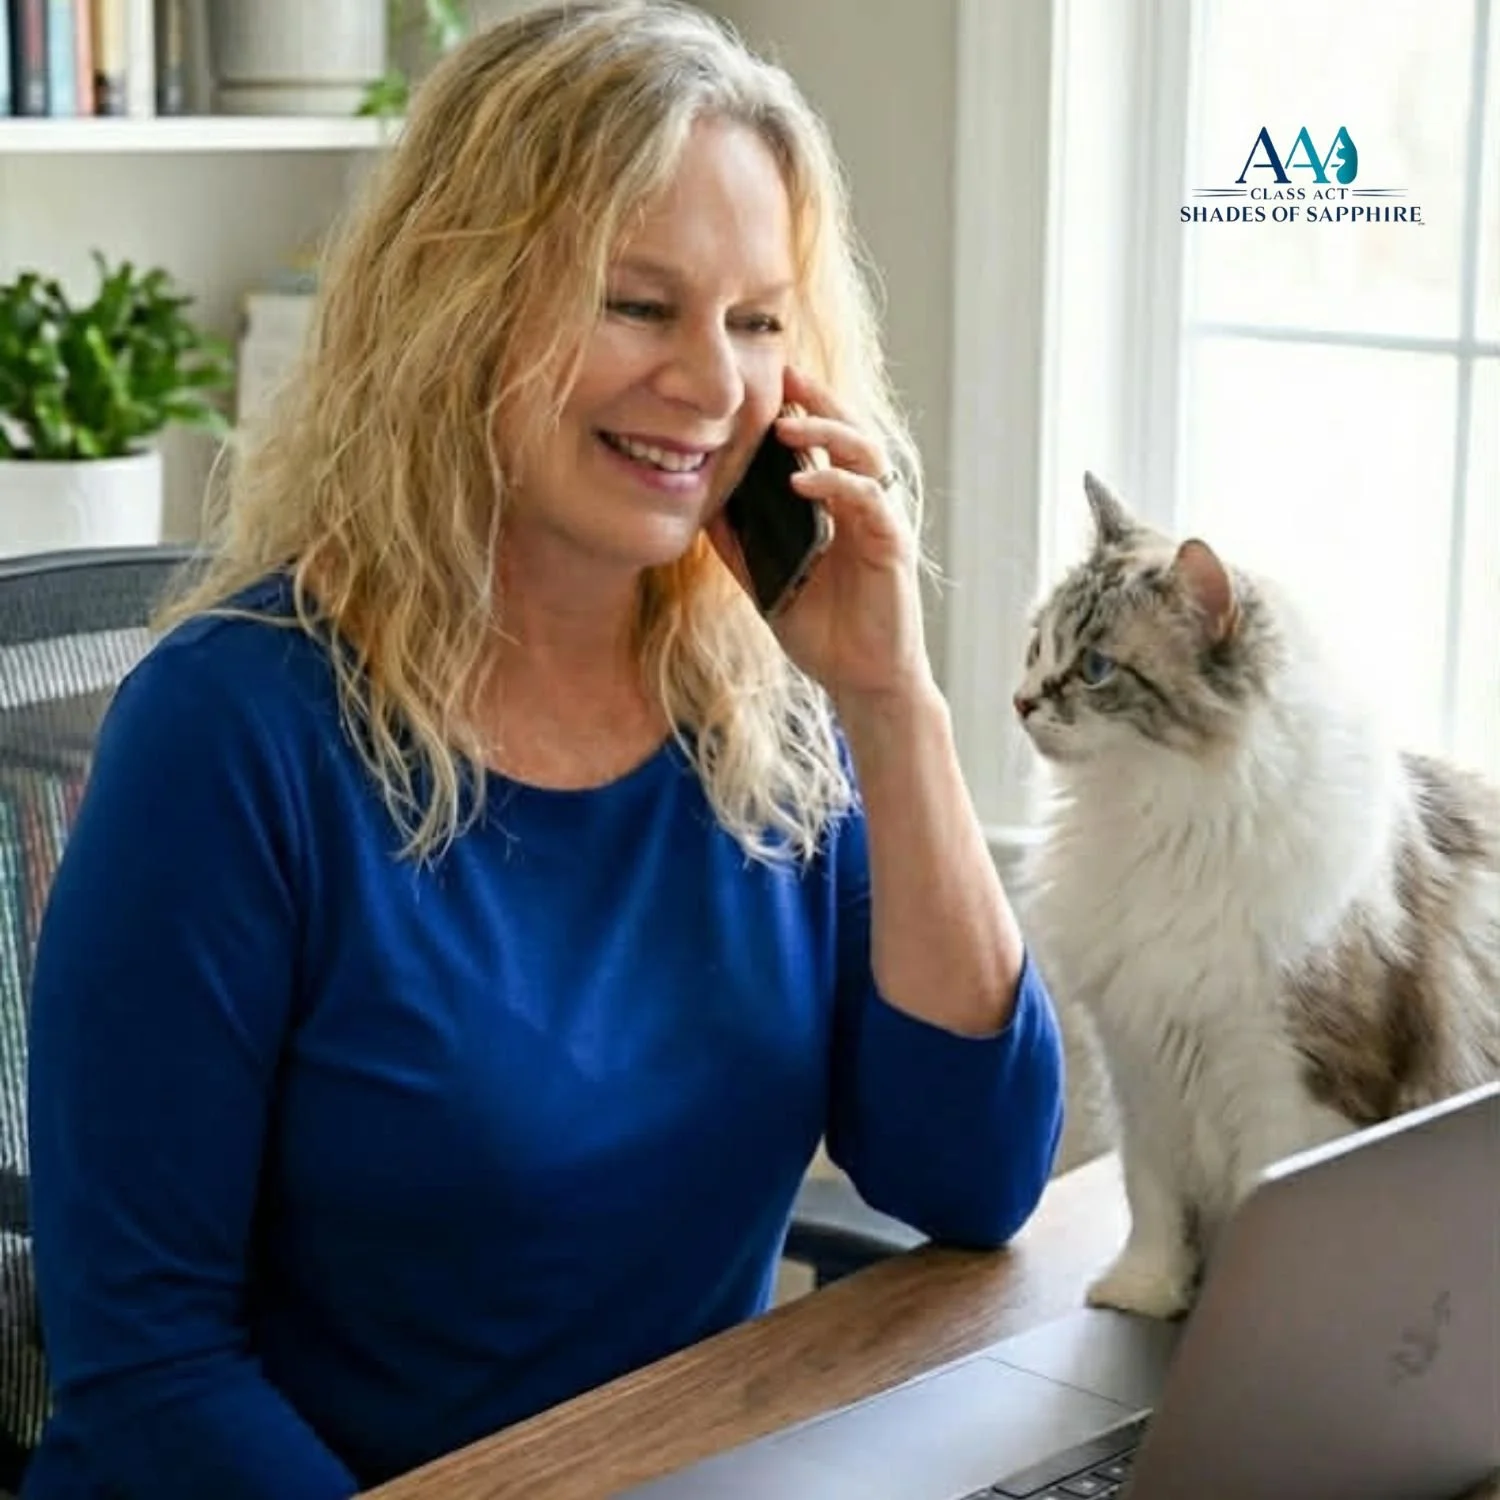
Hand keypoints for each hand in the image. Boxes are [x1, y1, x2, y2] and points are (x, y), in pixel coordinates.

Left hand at [707, 367, 931, 710]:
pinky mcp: (892, 545)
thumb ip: (740, 544)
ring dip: (827, 433)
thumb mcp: (765, 581)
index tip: (767, 380)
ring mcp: (880, 521)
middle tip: (781, 376)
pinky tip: (803, 480)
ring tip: (785, 423)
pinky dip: (838, 484)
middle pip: (849, 432)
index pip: (823, 442)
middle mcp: (863, 504)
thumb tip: (700, 509)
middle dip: (818, 400)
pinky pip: (869, 501)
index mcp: (836, 506)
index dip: (802, 408)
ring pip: (865, 455)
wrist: (861, 680)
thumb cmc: (822, 630)